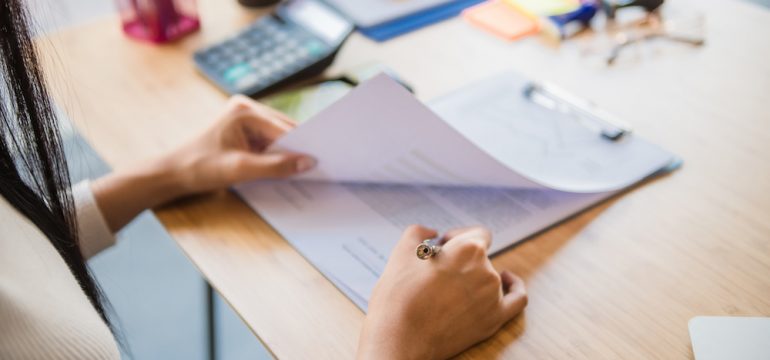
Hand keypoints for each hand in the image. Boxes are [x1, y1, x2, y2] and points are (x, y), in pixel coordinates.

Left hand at [159, 94, 315, 195]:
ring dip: (288, 152)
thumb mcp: (240, 169)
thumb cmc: (200, 168)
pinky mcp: (244, 130)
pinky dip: (277, 154)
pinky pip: (269, 141)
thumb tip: (308, 162)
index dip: (303, 145)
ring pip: (279, 136)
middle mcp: (246, 108)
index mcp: (245, 111)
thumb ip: (275, 167)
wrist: (173, 173)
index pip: (283, 129)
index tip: (323, 160)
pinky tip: (285, 167)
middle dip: (298, 148)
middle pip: (284, 129)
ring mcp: (245, 118)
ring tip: (305, 168)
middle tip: (319, 166)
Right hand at [358, 226, 527, 359]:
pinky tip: (509, 280)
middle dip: (459, 261)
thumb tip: (432, 233)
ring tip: (447, 289)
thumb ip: (419, 232)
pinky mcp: (494, 320)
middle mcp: (486, 270)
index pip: (476, 234)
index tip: (443, 247)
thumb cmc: (399, 297)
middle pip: (480, 256)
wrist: (400, 339)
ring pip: (489, 276)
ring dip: (472, 277)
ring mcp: (493, 297)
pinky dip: (515, 287)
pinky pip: (517, 299)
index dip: (458, 237)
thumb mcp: (402, 252)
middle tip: (435, 274)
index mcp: (468, 250)